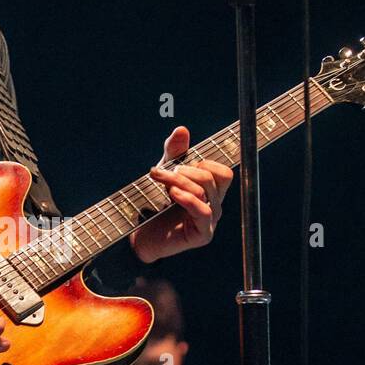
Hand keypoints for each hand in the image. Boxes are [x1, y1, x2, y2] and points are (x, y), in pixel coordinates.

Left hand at [130, 125, 233, 263]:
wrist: (142, 235)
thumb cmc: (156, 206)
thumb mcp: (165, 174)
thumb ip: (174, 153)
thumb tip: (182, 129)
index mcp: (211, 191)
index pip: (222, 172)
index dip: (203, 163)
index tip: (178, 165)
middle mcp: (215, 205)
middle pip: (213, 178)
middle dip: (185, 170)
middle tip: (163, 171)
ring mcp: (211, 221)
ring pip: (204, 191)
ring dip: (179, 181)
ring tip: (162, 181)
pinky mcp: (203, 234)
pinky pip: (203, 212)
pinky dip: (187, 199)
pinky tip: (173, 194)